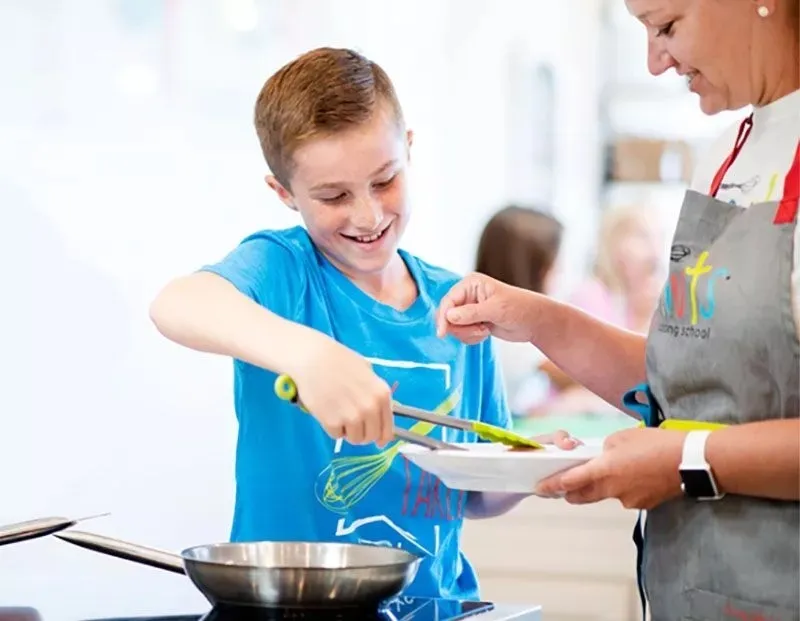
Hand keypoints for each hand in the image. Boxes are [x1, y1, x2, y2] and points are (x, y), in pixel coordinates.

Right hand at [286, 331, 393, 446]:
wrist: (313, 358)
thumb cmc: (339, 361)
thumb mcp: (367, 372)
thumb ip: (375, 394)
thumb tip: (378, 414)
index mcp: (382, 395)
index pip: (387, 429)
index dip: (382, 437)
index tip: (378, 441)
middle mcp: (370, 408)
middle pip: (371, 437)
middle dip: (363, 434)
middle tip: (353, 424)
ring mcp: (352, 416)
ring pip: (355, 439)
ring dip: (348, 431)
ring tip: (339, 414)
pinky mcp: (332, 422)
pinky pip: (337, 435)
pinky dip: (333, 428)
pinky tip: (328, 412)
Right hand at [436, 273, 539, 343]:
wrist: (533, 321)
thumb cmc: (519, 308)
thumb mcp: (496, 309)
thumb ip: (471, 313)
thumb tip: (449, 316)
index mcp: (471, 284)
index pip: (448, 301)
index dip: (443, 317)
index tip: (442, 333)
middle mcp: (467, 295)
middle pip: (447, 315)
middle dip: (461, 327)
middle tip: (479, 330)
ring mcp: (469, 309)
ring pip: (453, 327)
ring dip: (468, 333)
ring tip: (485, 330)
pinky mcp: (473, 321)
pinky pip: (461, 333)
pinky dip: (472, 336)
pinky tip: (486, 332)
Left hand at [534, 428, 685, 509]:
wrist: (691, 462)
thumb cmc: (658, 444)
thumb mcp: (624, 437)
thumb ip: (607, 449)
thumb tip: (603, 458)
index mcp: (605, 470)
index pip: (570, 481)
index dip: (553, 485)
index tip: (541, 488)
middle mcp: (613, 489)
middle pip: (583, 495)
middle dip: (571, 492)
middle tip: (562, 487)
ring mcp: (628, 500)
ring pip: (605, 495)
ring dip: (600, 487)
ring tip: (611, 470)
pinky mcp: (643, 504)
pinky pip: (625, 496)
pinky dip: (623, 487)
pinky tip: (635, 474)